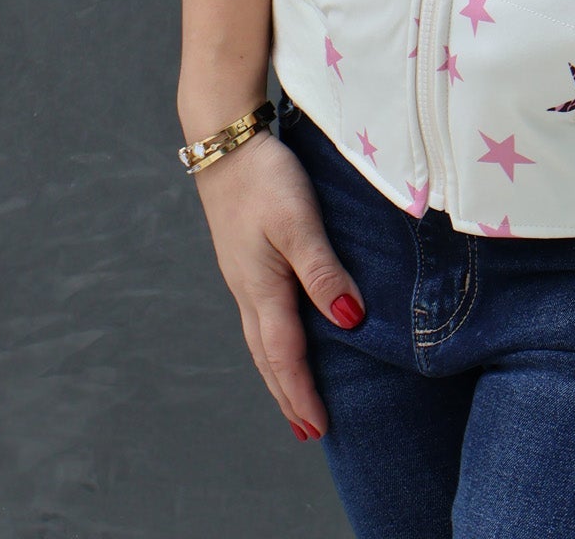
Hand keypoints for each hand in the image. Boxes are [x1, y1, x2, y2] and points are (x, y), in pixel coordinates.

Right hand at [191, 124, 364, 440]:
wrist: (225, 142)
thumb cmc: (265, 178)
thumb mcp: (300, 221)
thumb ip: (323, 270)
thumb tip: (349, 320)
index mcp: (262, 288)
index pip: (285, 355)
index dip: (302, 394)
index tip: (319, 429)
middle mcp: (248, 290)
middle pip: (267, 356)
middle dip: (287, 394)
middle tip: (308, 432)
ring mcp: (243, 275)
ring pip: (260, 338)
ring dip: (278, 371)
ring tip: (295, 397)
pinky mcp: (245, 259)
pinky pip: (260, 316)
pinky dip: (272, 342)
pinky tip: (282, 336)